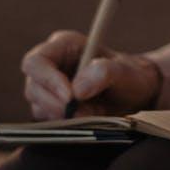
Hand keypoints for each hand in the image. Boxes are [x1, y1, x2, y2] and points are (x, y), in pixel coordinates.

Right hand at [21, 30, 163, 119]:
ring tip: (94, 112)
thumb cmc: (130, 77)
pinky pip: (48, 120)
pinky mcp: (51, 107)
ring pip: (38, 106)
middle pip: (33, 87)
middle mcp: (51, 64)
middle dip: (56, 104)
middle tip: (84, 113)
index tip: (69, 97)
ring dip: (64, 116)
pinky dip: (66, 124)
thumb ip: (104, 73)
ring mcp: (48, 87)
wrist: (135, 95)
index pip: (36, 62)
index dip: (47, 80)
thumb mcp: (125, 73)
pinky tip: (88, 118)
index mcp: (64, 45)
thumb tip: (77, 89)